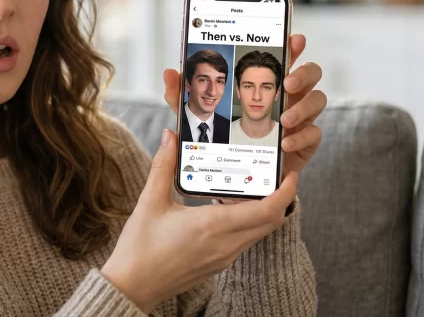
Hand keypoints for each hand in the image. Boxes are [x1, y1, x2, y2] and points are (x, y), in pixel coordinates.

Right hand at [101, 130, 297, 312]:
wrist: (132, 286)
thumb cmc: (139, 247)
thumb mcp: (150, 201)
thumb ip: (164, 166)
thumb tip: (170, 137)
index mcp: (212, 225)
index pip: (267, 209)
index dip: (286, 191)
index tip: (290, 173)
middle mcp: (226, 244)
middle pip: (271, 221)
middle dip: (281, 197)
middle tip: (276, 174)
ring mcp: (224, 257)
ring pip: (259, 231)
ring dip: (265, 210)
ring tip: (253, 186)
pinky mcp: (218, 264)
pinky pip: (245, 240)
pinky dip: (248, 222)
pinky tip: (230, 207)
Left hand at [162, 33, 325, 178]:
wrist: (233, 175)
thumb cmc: (217, 137)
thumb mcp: (194, 115)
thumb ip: (180, 95)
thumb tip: (169, 73)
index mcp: (266, 82)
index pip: (284, 57)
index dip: (292, 45)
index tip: (294, 38)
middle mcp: (288, 96)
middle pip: (311, 72)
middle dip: (303, 73)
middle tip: (286, 82)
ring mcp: (300, 118)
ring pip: (318, 100)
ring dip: (303, 107)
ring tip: (283, 119)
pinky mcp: (304, 143)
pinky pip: (315, 134)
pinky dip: (301, 137)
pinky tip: (284, 142)